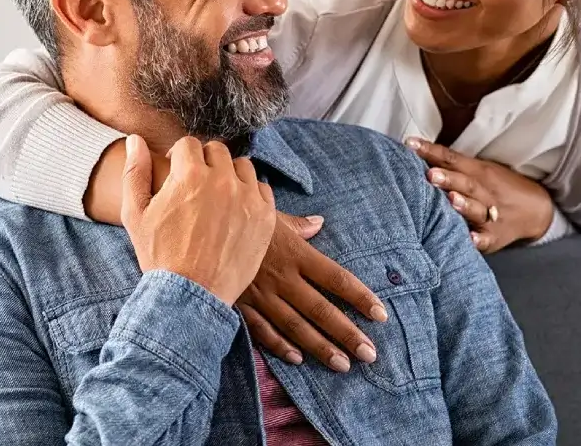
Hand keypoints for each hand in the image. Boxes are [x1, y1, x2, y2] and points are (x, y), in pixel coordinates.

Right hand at [121, 135, 277, 304]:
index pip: (189, 144)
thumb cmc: (159, 255)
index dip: (179, 157)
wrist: (190, 295)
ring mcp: (247, 198)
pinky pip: (262, 189)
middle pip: (217, 151)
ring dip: (229, 175)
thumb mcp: (135, 213)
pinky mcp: (265, 217)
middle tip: (196, 186)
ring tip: (217, 197)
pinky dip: (250, 194)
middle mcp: (222, 180)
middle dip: (204, 163)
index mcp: (189, 174)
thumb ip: (135, 171)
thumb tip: (135, 140)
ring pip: (242, 166)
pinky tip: (236, 211)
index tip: (177, 173)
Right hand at [237, 213, 387, 372]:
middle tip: (369, 354)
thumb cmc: (239, 219)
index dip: (360, 297)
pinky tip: (298, 359)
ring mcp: (261, 294)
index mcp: (296, 254)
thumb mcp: (271, 215)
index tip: (380, 314)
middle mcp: (283, 278)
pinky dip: (280, 346)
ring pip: (296, 326)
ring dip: (321, 347)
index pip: (336, 278)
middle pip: (321, 310)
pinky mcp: (240, 305)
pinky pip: (262, 330)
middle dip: (347, 334)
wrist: (200, 229)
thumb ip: (298, 225)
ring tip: (342, 365)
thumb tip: (319, 223)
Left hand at [406, 139, 553, 253]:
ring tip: (450, 200)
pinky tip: (470, 239)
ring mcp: (491, 215)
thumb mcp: (479, 170)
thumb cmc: (496, 187)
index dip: (431, 152)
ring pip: (477, 209)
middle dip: (448, 179)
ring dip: (464, 205)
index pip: (452, 159)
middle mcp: (485, 192)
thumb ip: (451, 165)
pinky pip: (487, 238)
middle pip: (466, 183)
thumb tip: (414, 152)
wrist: (536, 209)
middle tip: (430, 174)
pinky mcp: (495, 237)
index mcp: (478, 172)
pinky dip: (479, 239)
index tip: (410, 145)